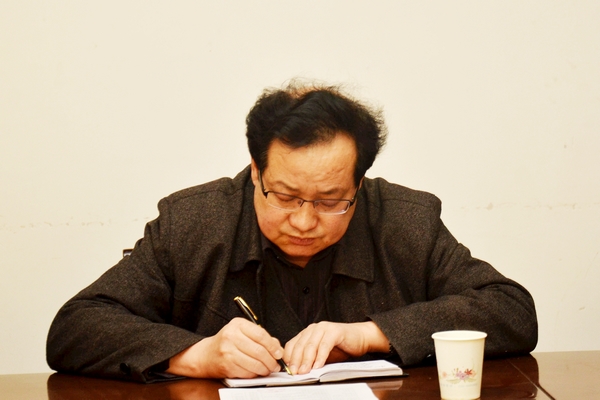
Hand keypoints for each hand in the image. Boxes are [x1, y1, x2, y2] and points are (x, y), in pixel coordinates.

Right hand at [167, 318, 283, 378]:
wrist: (206, 355)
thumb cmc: (227, 342)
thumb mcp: (242, 332)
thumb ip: (260, 336)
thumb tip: (277, 348)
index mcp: (238, 324)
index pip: (261, 335)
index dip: (273, 346)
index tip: (279, 353)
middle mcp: (231, 336)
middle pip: (259, 351)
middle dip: (271, 360)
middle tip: (275, 365)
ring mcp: (228, 351)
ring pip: (254, 363)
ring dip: (265, 369)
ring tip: (268, 369)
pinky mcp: (227, 365)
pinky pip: (247, 372)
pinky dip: (255, 374)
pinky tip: (256, 372)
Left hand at [283, 321, 389, 374]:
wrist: (359, 338)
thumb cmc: (340, 347)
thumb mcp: (321, 354)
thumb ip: (310, 359)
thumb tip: (297, 371)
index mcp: (307, 333)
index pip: (292, 344)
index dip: (289, 358)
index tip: (288, 370)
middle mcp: (313, 328)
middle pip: (300, 345)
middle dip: (296, 361)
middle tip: (295, 373)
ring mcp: (324, 328)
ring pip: (311, 345)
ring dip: (307, 360)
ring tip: (304, 371)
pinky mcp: (334, 331)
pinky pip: (325, 345)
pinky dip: (320, 356)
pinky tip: (318, 366)